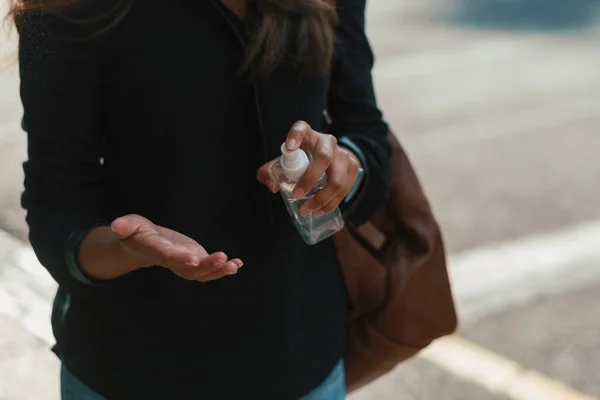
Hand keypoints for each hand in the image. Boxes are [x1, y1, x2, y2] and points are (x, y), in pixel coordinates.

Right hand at [110, 214, 242, 281]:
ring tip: (233, 265)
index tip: (194, 259)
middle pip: (188, 268)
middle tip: (221, 258)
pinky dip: (222, 269)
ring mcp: (183, 264)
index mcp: (155, 250)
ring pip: (200, 273)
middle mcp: (171, 261)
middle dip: (206, 265)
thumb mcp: (128, 225)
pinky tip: (236, 265)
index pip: (168, 255)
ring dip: (218, 270)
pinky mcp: (193, 262)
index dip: (180, 258)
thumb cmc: (136, 232)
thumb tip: (117, 225)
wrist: (143, 245)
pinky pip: (207, 270)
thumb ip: (124, 226)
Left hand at [257, 120, 360, 216]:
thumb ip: (269, 172)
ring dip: (321, 199)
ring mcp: (343, 155)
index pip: (302, 128)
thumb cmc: (302, 160)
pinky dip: (331, 203)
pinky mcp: (353, 168)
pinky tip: (319, 210)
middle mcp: (327, 142)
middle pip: (323, 158)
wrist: (332, 159)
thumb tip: (273, 186)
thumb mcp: (284, 162)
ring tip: (306, 210)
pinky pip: (344, 190)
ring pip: (337, 179)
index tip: (288, 147)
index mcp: (308, 136)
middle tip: (296, 195)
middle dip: (310, 179)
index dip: (296, 135)